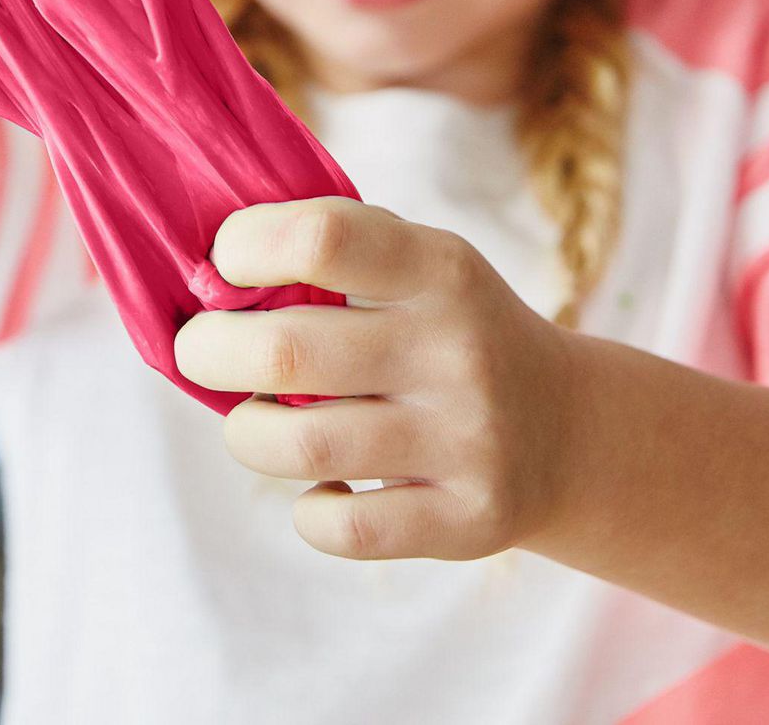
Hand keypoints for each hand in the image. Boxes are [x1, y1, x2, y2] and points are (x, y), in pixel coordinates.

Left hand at [173, 195, 578, 561]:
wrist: (567, 427)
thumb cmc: (447, 328)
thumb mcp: (418, 263)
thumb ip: (331, 253)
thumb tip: (203, 270)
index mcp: (438, 267)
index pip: (322, 237)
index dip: (245, 247)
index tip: (226, 267)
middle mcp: (457, 349)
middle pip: (286, 351)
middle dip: (209, 351)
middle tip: (201, 350)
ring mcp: (467, 440)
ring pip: (302, 446)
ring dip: (246, 433)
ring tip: (252, 420)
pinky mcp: (468, 520)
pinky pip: (345, 529)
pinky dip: (307, 511)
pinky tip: (318, 484)